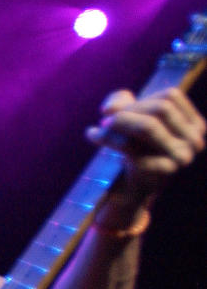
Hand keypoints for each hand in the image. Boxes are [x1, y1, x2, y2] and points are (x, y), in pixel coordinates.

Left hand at [87, 88, 205, 202]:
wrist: (131, 190)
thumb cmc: (134, 149)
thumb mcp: (130, 119)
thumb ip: (120, 102)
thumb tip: (109, 109)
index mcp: (195, 125)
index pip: (170, 97)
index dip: (142, 99)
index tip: (117, 110)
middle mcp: (194, 141)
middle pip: (161, 109)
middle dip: (130, 110)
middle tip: (105, 119)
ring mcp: (181, 157)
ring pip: (148, 126)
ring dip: (119, 122)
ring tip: (98, 127)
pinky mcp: (161, 171)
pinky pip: (130, 146)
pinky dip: (108, 139)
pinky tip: (93, 136)